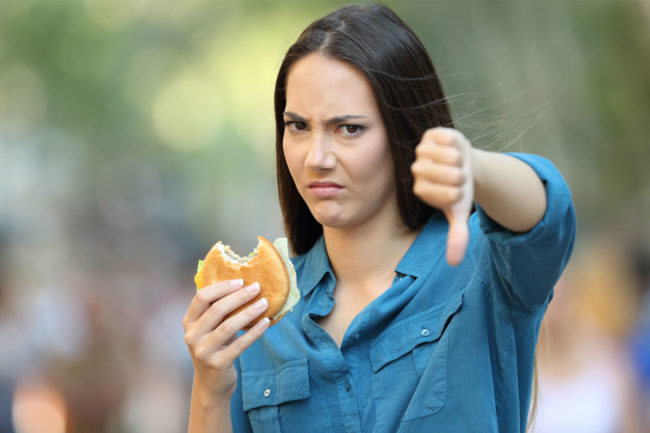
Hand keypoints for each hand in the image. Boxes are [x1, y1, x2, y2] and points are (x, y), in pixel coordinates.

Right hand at [183, 279, 269, 396]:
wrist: (211, 384)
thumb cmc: (215, 347)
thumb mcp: (209, 328)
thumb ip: (217, 309)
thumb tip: (242, 284)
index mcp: (189, 322)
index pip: (202, 298)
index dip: (221, 287)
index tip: (241, 281)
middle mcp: (192, 336)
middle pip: (217, 310)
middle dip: (239, 296)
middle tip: (257, 288)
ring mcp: (203, 351)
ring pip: (229, 326)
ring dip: (249, 312)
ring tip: (265, 303)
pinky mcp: (217, 364)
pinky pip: (240, 344)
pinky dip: (254, 332)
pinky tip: (266, 322)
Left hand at [411, 127, 473, 265]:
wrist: (463, 164)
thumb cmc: (459, 190)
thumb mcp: (459, 212)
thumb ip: (457, 236)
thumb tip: (455, 263)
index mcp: (421, 190)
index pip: (450, 194)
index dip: (462, 192)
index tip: (456, 190)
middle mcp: (417, 169)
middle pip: (452, 174)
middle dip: (463, 176)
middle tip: (457, 175)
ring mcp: (422, 150)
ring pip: (453, 156)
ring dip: (462, 160)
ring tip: (456, 162)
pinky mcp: (431, 134)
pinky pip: (451, 139)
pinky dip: (459, 144)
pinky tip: (453, 148)